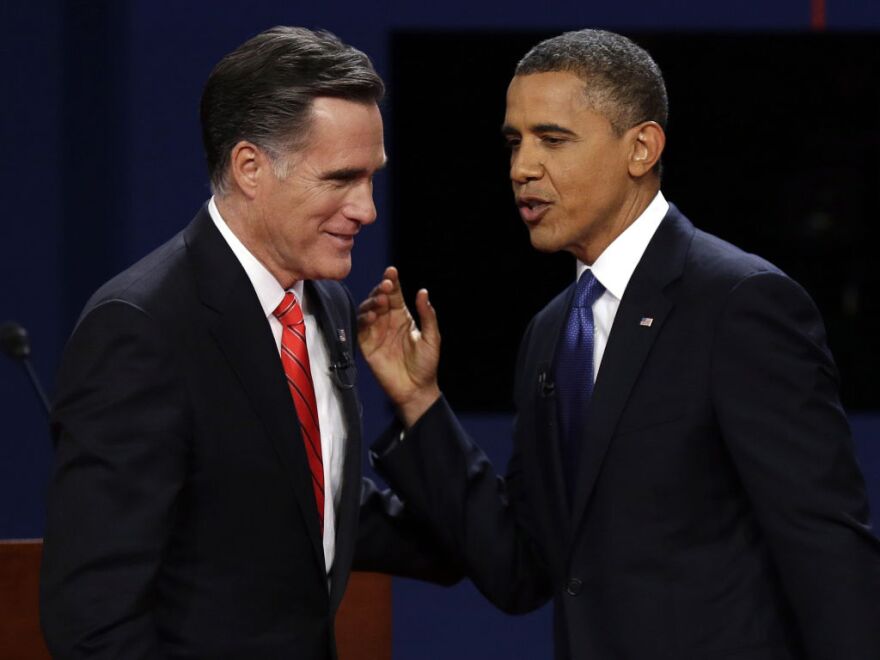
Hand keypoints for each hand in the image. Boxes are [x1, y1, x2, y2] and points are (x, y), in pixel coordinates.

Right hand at [358, 266, 440, 426]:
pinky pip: (361, 328)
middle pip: (379, 298)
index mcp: (403, 317)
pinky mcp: (367, 345)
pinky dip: (364, 319)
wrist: (416, 389)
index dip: (392, 282)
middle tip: (386, 285)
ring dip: (372, 302)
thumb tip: (422, 291)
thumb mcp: (432, 338)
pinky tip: (372, 315)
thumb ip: (427, 315)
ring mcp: (376, 332)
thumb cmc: (426, 364)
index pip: (395, 295)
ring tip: (380, 301)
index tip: (392, 271)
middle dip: (380, 289)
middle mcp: (387, 321)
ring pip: (368, 310)